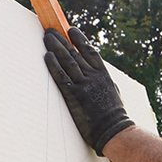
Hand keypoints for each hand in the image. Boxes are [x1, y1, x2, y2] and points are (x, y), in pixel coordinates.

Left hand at [42, 27, 134, 155]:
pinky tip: (47, 56)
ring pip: (67, 61)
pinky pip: (61, 77)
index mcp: (103, 74)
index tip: (71, 31)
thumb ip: (103, 80)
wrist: (113, 130)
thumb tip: (97, 72)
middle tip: (50, 31)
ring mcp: (83, 85)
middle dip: (61, 40)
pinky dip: (54, 65)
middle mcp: (93, 76)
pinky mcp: (74, 96)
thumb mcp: (113, 92)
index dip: (80, 39)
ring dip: (55, 47)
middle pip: (75, 53)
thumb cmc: (114, 115)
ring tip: (47, 37)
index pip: (90, 51)